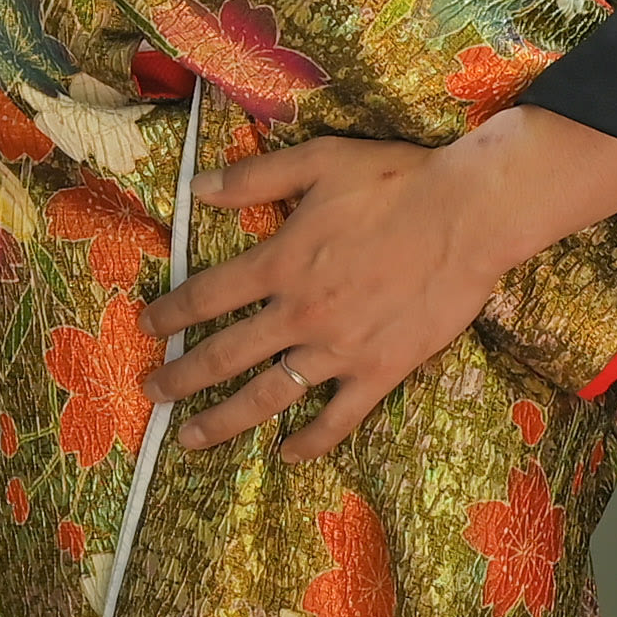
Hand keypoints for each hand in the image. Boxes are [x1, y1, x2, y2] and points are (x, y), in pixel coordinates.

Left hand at [140, 136, 495, 459]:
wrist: (469, 215)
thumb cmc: (395, 181)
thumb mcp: (317, 161)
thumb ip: (252, 178)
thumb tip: (194, 187)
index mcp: (281, 263)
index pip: (207, 295)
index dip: (172, 313)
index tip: (148, 326)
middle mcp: (299, 314)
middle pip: (223, 355)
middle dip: (180, 377)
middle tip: (151, 393)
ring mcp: (339, 349)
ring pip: (268, 396)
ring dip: (223, 420)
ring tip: (189, 438)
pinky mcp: (381, 370)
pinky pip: (338, 417)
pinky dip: (310, 441)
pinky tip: (287, 455)